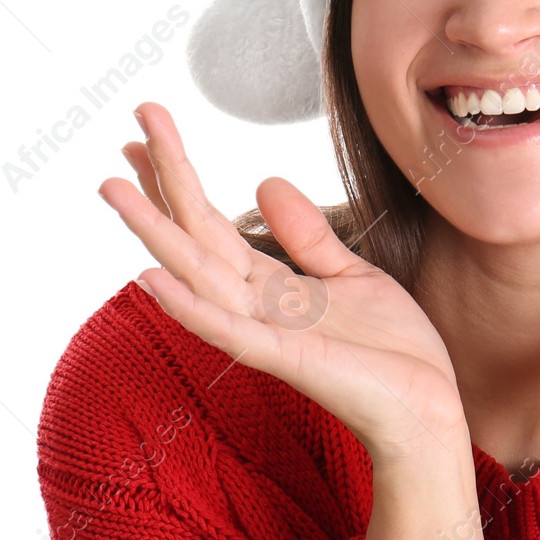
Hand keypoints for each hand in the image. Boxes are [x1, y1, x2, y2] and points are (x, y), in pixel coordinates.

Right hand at [100, 102, 468, 464]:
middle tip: (128, 130)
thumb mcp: (352, 273)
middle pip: (195, 236)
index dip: (180, 175)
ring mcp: (265, 333)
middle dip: (162, 185)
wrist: (426, 410)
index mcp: (271, 285)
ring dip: (154, 232)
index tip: (147, 129)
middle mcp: (255, 306)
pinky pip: (228, 331)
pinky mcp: (286, 360)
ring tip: (113, 188)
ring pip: (196, 274)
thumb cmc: (390, 353)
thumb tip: (263, 180)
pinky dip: (188, 305)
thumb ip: (306, 235)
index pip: (211, 222)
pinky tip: (150, 276)